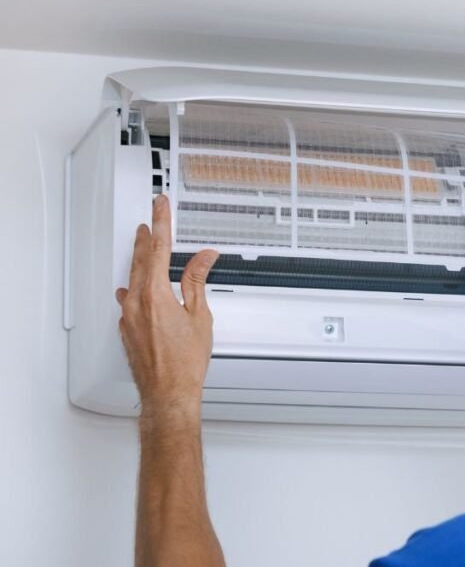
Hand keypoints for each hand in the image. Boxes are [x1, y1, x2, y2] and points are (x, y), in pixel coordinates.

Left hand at [115, 195, 218, 418]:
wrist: (168, 393)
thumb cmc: (185, 363)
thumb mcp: (199, 316)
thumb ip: (198, 282)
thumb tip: (203, 258)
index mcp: (155, 295)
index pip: (158, 249)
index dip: (161, 223)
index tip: (160, 206)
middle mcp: (136, 303)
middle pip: (140, 260)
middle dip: (147, 237)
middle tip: (151, 219)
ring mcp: (128, 317)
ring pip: (132, 279)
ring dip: (140, 260)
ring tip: (144, 246)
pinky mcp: (127, 329)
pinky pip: (128, 299)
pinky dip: (134, 287)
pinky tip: (135, 288)